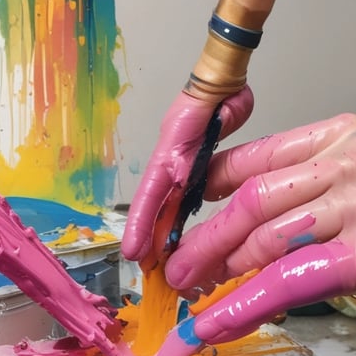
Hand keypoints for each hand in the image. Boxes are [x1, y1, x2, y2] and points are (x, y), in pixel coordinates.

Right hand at [121, 85, 253, 267]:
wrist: (222, 84)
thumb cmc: (218, 93)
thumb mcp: (218, 108)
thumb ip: (216, 123)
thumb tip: (210, 142)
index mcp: (173, 150)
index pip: (154, 189)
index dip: (142, 222)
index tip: (134, 251)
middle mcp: (171, 163)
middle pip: (156, 205)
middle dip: (148, 238)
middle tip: (146, 270)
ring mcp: (179, 169)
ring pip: (167, 207)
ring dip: (160, 234)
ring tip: (159, 265)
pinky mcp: (191, 172)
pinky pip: (181, 202)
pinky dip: (175, 223)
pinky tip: (179, 243)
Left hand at [164, 113, 355, 342]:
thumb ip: (318, 198)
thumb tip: (258, 235)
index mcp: (344, 137)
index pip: (256, 156)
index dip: (209, 187)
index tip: (184, 213)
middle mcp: (350, 161)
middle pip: (252, 197)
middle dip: (206, 236)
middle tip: (177, 267)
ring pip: (266, 235)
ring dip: (219, 269)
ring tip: (190, 295)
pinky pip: (293, 277)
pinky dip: (248, 302)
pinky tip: (218, 321)